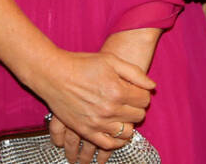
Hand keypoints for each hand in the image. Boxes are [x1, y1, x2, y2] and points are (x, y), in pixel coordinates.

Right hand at [33, 50, 152, 161]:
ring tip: (123, 115)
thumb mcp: (111, 60)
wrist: (53, 74)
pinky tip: (117, 133)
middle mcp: (109, 109)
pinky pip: (108, 144)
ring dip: (129, 124)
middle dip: (137, 107)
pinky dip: (116, 142)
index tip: (137, 91)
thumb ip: (135, 73)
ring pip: (126, 132)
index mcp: (118, 91)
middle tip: (130, 101)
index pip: (144, 100)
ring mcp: (97, 122)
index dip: (143, 94)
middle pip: (137, 116)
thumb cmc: (81, 64)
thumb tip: (152, 86)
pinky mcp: (86, 130)